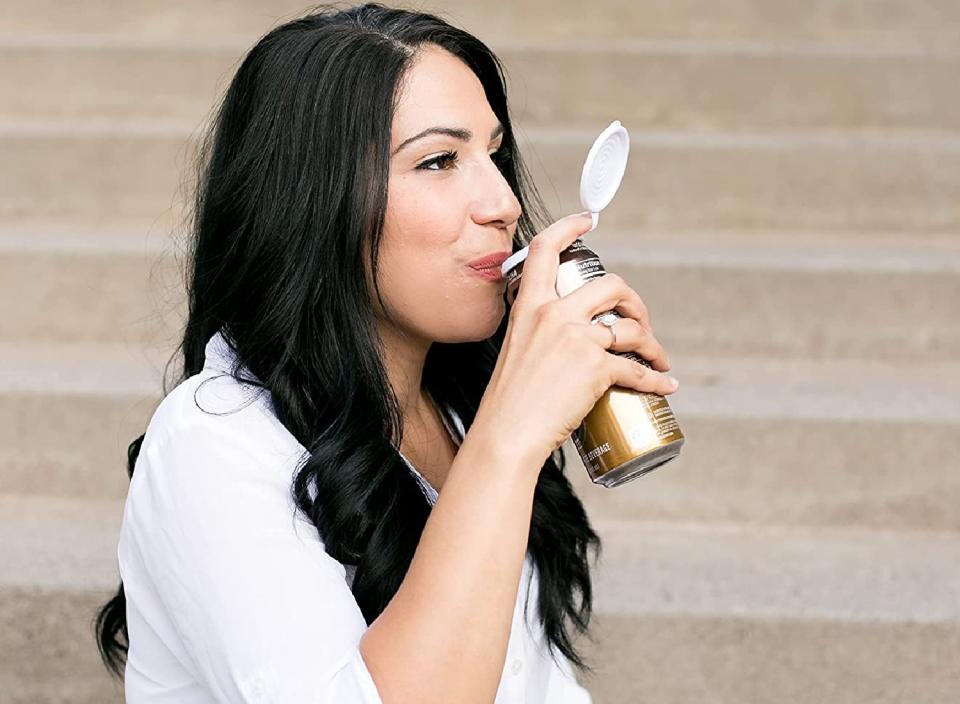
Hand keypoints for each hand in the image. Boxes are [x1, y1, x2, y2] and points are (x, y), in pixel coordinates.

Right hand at [474, 212, 677, 469]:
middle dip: (634, 301)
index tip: (588, 219)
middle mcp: (554, 314)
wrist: (507, 433)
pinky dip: (656, 379)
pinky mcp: (596, 367)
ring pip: (632, 328)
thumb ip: (538, 335)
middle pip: (610, 285)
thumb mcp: (516, 351)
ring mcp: (577, 338)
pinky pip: (638, 370)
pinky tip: (665, 385)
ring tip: (657, 358)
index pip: (545, 250)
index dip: (569, 227)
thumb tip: (565, 342)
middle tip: (639, 322)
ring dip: (652, 343)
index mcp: (529, 307)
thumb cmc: (508, 401)